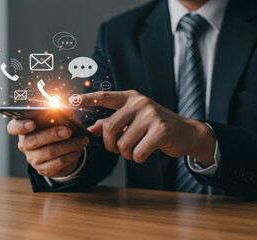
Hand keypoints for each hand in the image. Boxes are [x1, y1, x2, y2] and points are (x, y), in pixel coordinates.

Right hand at [7, 119, 88, 177]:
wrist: (63, 151)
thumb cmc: (58, 129)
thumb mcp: (57, 119)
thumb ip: (57, 113)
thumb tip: (63, 110)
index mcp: (23, 129)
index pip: (13, 127)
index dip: (21, 126)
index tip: (32, 123)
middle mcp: (24, 144)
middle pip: (33, 140)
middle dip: (52, 135)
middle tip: (68, 131)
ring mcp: (32, 159)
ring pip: (49, 152)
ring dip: (69, 145)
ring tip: (82, 140)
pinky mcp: (43, 169)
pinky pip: (58, 163)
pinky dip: (71, 155)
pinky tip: (79, 149)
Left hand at [80, 90, 215, 165]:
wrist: (186, 132)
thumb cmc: (155, 126)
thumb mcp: (133, 121)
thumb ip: (111, 124)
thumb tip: (90, 130)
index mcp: (130, 98)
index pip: (104, 97)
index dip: (87, 98)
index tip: (70, 101)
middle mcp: (139, 103)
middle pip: (110, 128)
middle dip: (111, 145)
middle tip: (118, 148)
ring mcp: (151, 115)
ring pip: (123, 143)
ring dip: (126, 153)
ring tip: (135, 149)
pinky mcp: (161, 130)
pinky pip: (138, 152)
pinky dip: (138, 158)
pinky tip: (146, 152)